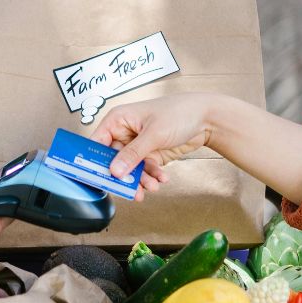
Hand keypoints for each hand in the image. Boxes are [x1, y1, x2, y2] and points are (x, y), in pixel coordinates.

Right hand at [90, 93, 216, 196]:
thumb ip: (133, 154)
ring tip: (152, 186)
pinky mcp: (150, 155)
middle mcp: (125, 133)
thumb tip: (114, 170)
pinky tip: (162, 178)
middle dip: (123, 177)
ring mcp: (138, 145)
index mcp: (118, 120)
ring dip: (140, 180)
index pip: (97, 143)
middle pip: (114, 161)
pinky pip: (145, 171)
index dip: (94, 161)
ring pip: (130, 170)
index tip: (98, 178)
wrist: (207, 119)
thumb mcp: (153, 134)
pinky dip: (152, 177)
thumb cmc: (179, 112)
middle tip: (130, 190)